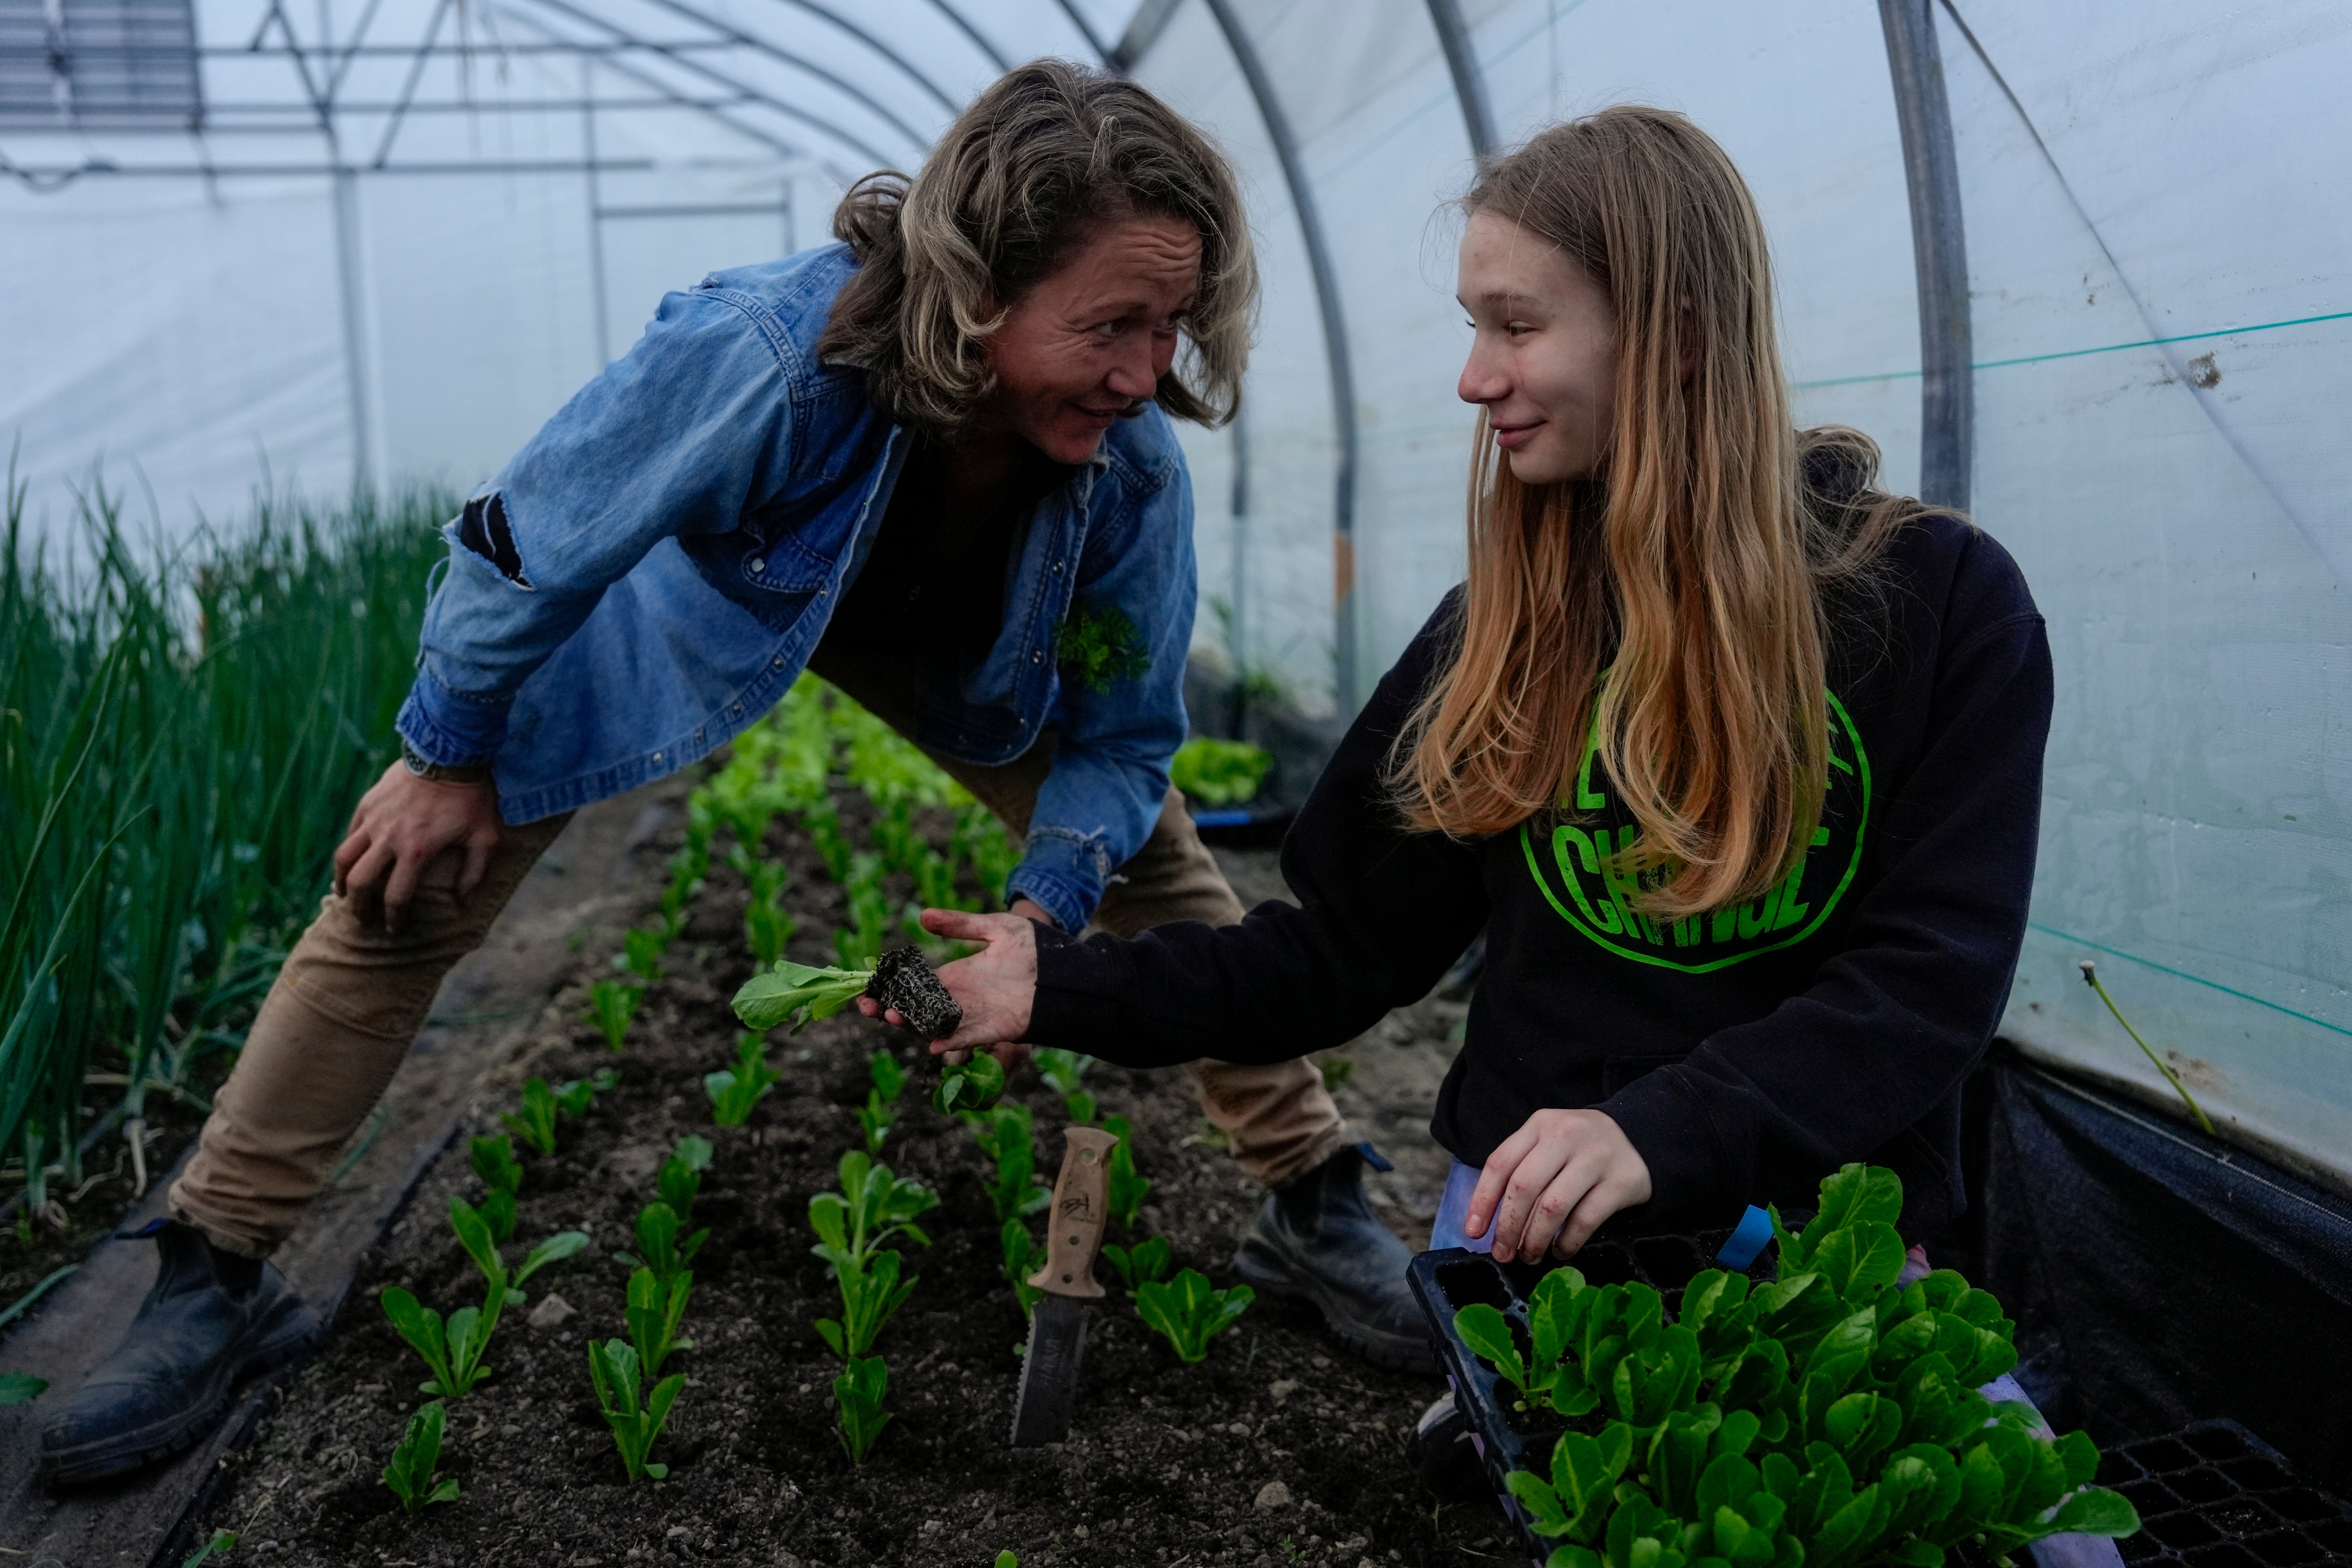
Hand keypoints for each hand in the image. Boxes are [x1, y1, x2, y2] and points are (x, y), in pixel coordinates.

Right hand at [332, 760, 502, 932]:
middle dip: (360, 907)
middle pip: (361, 882)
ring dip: (343, 881)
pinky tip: (352, 861)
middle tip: (364, 920)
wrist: (449, 755)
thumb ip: (474, 872)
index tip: (394, 929)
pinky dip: (348, 852)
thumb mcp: (485, 837)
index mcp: (416, 852)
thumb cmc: (471, 798)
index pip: (396, 897)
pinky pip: (350, 833)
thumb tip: (463, 901)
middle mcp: (388, 839)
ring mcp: (374, 820)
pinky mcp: (368, 803)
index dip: (393, 918)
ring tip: (346, 894)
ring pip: (344, 858)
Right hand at [856, 907, 1038, 1069]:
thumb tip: (923, 917)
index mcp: (956, 976)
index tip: (867, 989)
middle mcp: (961, 998)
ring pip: (936, 1024)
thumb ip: (960, 925)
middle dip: (892, 1008)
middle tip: (869, 1007)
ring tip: (892, 1016)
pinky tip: (934, 1043)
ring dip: (913, 1024)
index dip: (891, 988)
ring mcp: (977, 1014)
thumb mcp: (993, 927)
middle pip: (918, 1008)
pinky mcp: (998, 1027)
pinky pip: (970, 1037)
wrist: (1066, 967)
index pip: (915, 985)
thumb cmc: (1032, 946)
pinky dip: (952, 1041)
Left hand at [1467, 1108, 1653, 1262]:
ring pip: (1553, 1207)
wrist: (1639, 1138)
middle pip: (1524, 1186)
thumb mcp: (1548, 1143)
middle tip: (1502, 1254)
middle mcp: (1565, 1135)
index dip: (1482, 1200)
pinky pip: (1585, 1220)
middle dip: (1508, 1227)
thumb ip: (1520, 1170)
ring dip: (1535, 1239)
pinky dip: (1567, 1242)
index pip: (1500, 1163)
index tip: (1473, 1232)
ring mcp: (1595, 1157)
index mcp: (1540, 1124)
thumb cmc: (1578, 1149)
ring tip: (1530, 1256)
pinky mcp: (1620, 1181)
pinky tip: (1560, 1251)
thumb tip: (1489, 1222)